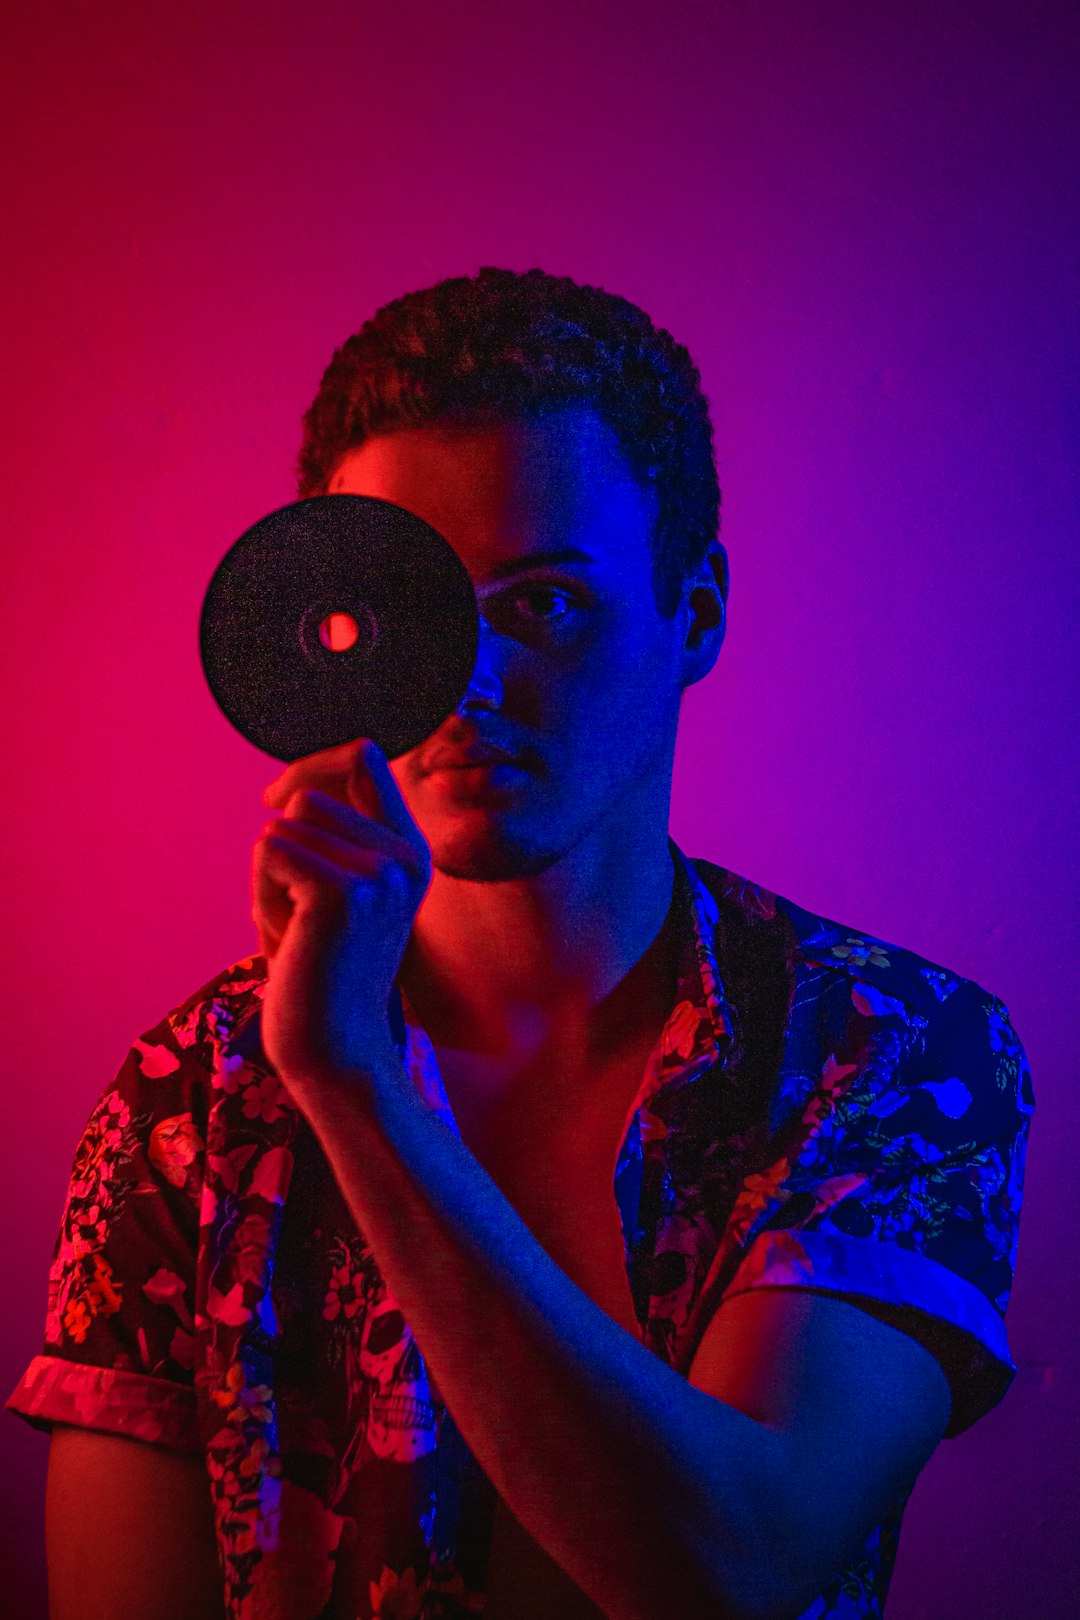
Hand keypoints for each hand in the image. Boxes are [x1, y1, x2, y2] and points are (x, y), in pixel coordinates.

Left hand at [252, 738, 431, 1089]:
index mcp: (411, 850)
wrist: (336, 1051)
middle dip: (282, 851)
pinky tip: (288, 940)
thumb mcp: (337, 895)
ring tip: (297, 933)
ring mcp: (378, 873)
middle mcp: (404, 855)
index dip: (310, 767)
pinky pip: (268, 852)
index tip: (273, 801)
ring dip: (269, 881)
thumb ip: (331, 841)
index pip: (365, 756)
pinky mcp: (341, 893)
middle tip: (298, 914)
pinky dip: (262, 896)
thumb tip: (286, 792)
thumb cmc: (321, 973)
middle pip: (305, 799)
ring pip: (280, 830)